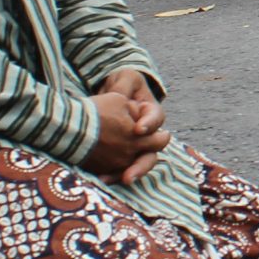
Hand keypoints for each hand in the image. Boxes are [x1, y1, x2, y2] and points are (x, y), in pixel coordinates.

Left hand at [87, 69, 168, 183]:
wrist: (107, 97)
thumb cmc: (121, 85)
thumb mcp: (125, 79)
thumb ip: (125, 86)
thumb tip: (122, 98)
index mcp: (151, 113)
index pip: (156, 119)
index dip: (149, 124)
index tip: (138, 129)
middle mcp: (147, 134)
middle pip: (153, 150)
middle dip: (142, 163)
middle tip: (131, 171)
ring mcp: (136, 146)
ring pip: (140, 164)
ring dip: (132, 173)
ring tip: (123, 179)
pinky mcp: (123, 156)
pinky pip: (123, 169)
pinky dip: (114, 175)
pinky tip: (102, 179)